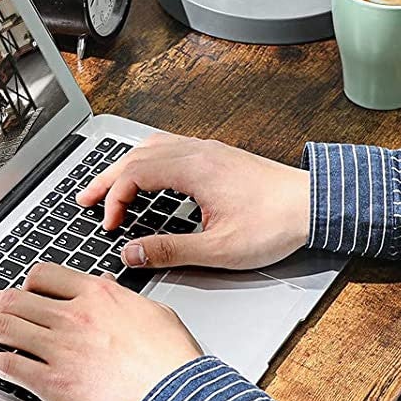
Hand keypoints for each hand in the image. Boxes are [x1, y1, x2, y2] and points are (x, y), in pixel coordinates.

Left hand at [0, 263, 201, 400]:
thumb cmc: (173, 364)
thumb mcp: (154, 314)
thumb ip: (123, 301)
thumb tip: (110, 293)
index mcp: (98, 295)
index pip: (44, 277)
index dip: (25, 285)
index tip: (18, 292)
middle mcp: (73, 316)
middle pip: (15, 300)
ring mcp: (60, 349)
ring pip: (4, 328)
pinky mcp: (53, 384)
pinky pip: (8, 366)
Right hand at [77, 134, 310, 271]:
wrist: (316, 204)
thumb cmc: (276, 224)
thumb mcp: (219, 249)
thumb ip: (171, 250)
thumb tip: (133, 254)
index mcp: (194, 168)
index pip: (134, 174)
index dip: (114, 200)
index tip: (110, 225)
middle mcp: (197, 151)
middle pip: (136, 155)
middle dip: (107, 179)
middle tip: (84, 199)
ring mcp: (207, 150)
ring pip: (151, 147)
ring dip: (125, 166)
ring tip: (107, 186)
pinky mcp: (217, 155)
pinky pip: (168, 147)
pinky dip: (146, 161)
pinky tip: (145, 175)